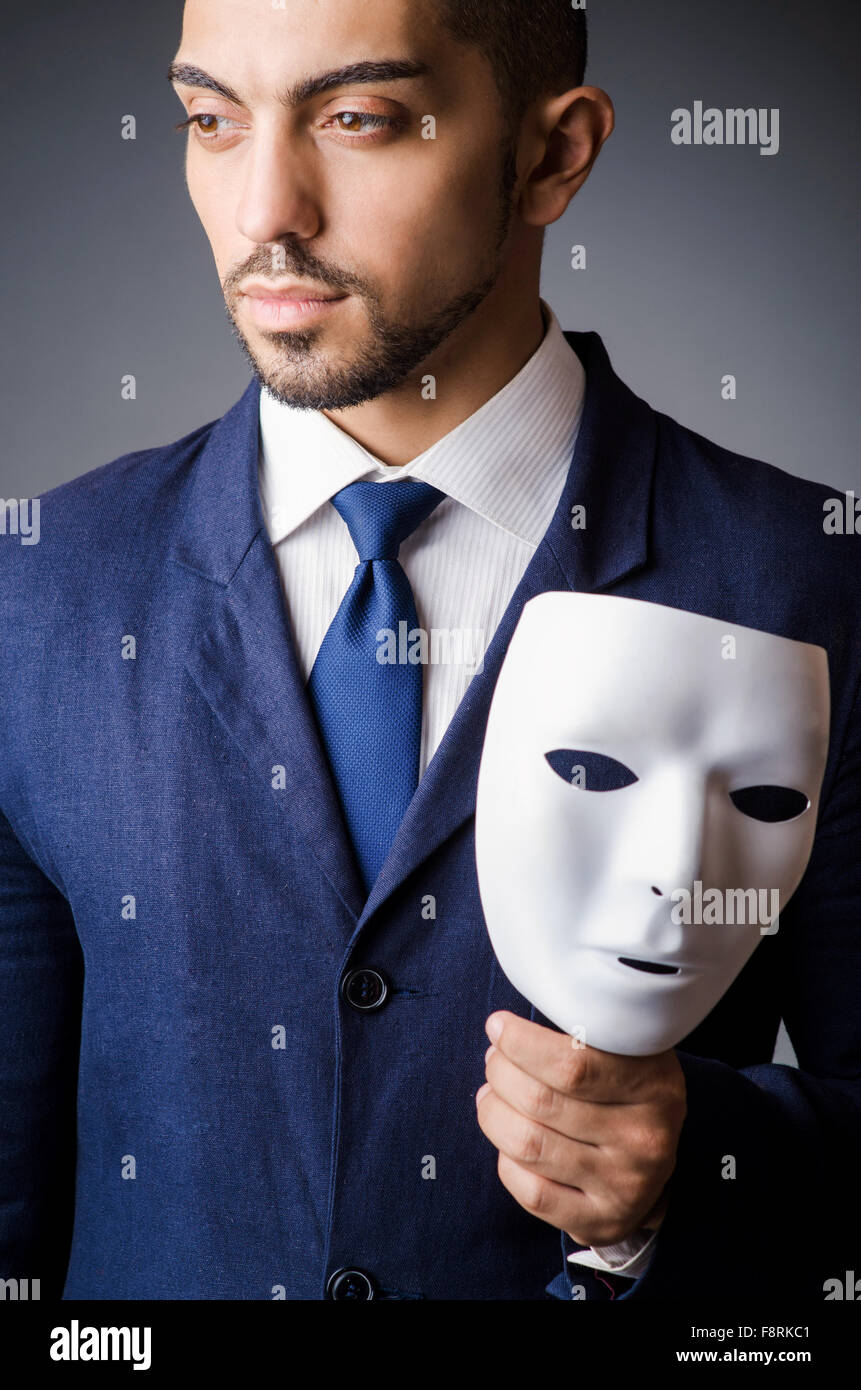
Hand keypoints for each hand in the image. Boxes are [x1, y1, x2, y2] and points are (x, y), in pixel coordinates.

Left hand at [475, 1011, 686, 1247]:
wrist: (653, 1161)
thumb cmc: (621, 1088)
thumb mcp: (624, 1049)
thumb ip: (581, 1033)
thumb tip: (509, 1025)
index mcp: (654, 1084)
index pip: (572, 1064)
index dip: (521, 1043)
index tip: (498, 1027)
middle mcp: (645, 1138)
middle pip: (541, 1101)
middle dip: (501, 1073)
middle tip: (494, 1060)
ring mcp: (625, 1184)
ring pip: (528, 1144)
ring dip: (494, 1112)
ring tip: (491, 1094)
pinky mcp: (602, 1221)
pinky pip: (532, 1192)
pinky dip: (507, 1161)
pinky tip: (508, 1141)